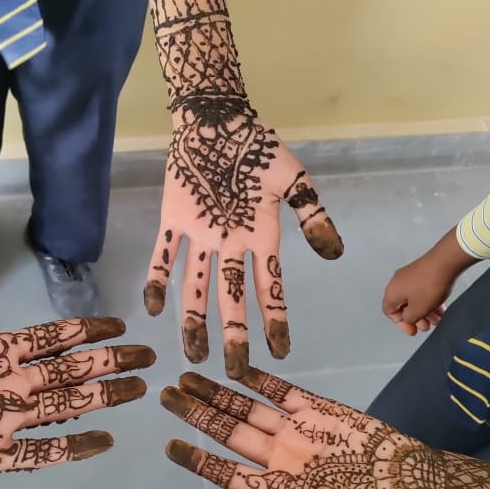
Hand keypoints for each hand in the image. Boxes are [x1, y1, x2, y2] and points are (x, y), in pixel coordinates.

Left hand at [145, 105, 342, 378]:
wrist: (217, 117)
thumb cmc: (258, 146)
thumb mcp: (294, 177)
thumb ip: (313, 214)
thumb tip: (335, 253)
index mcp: (261, 236)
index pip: (269, 287)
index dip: (274, 320)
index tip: (279, 352)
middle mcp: (230, 245)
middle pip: (231, 297)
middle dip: (233, 334)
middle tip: (233, 371)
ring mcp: (200, 236)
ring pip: (196, 285)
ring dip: (194, 319)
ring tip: (194, 354)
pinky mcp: (173, 221)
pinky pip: (163, 255)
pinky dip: (158, 279)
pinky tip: (155, 308)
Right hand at [382, 228, 477, 335]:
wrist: (445, 262)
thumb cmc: (429, 287)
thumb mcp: (418, 309)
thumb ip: (409, 318)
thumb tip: (408, 317)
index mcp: (392, 292)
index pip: (389, 312)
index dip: (401, 324)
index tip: (414, 330)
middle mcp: (397, 283)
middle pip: (403, 306)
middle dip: (416, 318)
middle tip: (427, 326)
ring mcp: (410, 276)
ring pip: (414, 299)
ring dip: (425, 311)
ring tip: (438, 319)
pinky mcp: (422, 272)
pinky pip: (422, 291)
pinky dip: (430, 301)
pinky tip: (441, 308)